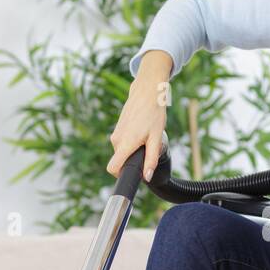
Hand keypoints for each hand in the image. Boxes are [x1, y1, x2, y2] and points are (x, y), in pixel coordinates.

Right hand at [106, 50, 171, 181]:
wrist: (147, 92)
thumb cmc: (153, 113)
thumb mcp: (156, 138)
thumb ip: (151, 159)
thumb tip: (146, 177)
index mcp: (125, 143)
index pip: (113, 168)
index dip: (121, 175)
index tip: (132, 174)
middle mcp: (116, 140)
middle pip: (120, 161)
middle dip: (133, 160)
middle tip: (148, 149)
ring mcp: (116, 134)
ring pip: (122, 152)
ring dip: (133, 150)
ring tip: (147, 137)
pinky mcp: (118, 129)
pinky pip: (123, 143)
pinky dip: (132, 143)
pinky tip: (142, 132)